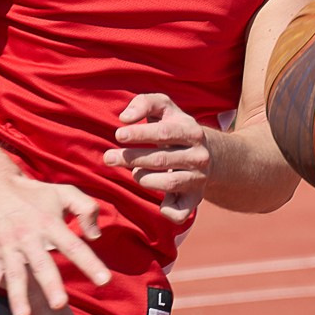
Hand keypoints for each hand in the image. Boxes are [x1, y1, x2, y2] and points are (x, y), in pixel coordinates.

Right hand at [0, 171, 109, 314]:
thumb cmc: (34, 194)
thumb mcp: (64, 192)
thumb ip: (87, 209)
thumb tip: (96, 236)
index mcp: (50, 223)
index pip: (73, 245)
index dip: (89, 263)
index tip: (104, 281)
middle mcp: (28, 237)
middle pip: (41, 264)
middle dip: (50, 284)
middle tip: (59, 305)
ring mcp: (7, 247)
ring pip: (14, 274)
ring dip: (18, 296)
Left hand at [106, 93, 212, 219]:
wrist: (205, 153)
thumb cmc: (174, 127)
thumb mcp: (164, 108)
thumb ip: (144, 103)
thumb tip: (125, 117)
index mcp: (192, 132)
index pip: (164, 133)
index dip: (140, 134)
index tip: (118, 134)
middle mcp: (200, 157)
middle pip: (161, 160)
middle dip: (131, 159)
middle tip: (109, 157)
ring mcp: (199, 179)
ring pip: (168, 184)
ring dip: (144, 179)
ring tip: (134, 172)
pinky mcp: (195, 200)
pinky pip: (180, 212)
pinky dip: (167, 211)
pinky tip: (157, 201)